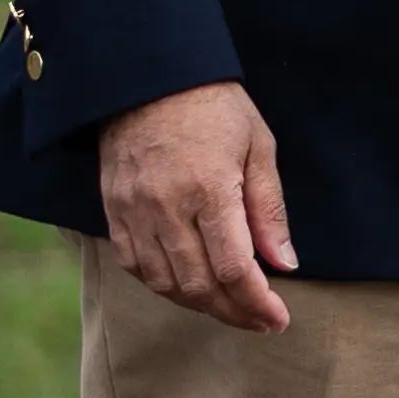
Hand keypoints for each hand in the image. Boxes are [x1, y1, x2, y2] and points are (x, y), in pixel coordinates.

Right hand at [99, 81, 294, 329]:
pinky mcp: (114, 211)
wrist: (147, 78)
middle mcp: (167, 207)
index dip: (257, 303)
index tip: (278, 319)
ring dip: (200, 304)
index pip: (234, 268)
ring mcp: (135, 211)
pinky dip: (163, 285)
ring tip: (228, 306)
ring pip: (165, 283)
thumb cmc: (213, 107)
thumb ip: (269, 209)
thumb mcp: (258, 146)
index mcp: (210, 189)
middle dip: (234, 312)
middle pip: (199, 285)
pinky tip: (187, 286)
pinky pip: (135, 266)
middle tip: (259, 319)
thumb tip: (284, 263)